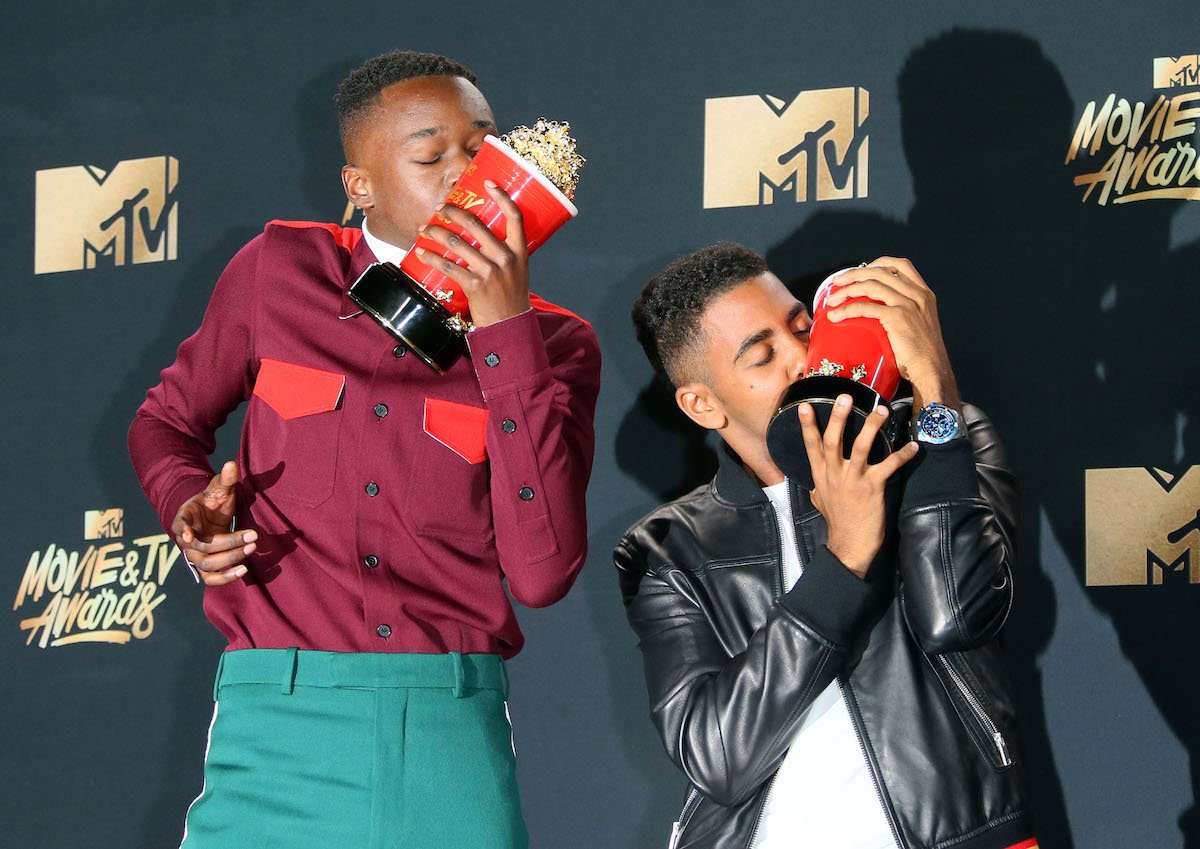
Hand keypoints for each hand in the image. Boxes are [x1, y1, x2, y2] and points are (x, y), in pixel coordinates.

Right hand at [171, 460, 255, 586]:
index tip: (189, 535)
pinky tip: (243, 571)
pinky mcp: (206, 566)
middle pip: (202, 548)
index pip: (179, 525)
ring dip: (230, 559)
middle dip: (229, 542)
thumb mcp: (219, 489)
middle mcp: (188, 539)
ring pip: (207, 564)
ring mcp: (196, 555)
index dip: (183, 530)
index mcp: (186, 517)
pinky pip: (211, 579)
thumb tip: (231, 464)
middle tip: (253, 535)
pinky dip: (225, 578)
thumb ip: (225, 479)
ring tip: (251, 548)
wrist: (209, 517)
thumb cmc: (213, 502)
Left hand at [415, 181, 529, 327]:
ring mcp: (491, 272)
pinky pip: (449, 266)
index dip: (502, 196)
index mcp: (520, 252)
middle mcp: (506, 258)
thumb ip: (505, 253)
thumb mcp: (518, 272)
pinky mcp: (475, 285)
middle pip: (477, 224)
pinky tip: (422, 253)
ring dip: (436, 232)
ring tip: (424, 229)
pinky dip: (432, 258)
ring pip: (458, 243)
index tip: (488, 183)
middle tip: (440, 207)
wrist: (510, 327)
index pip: (515, 217)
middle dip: (454, 212)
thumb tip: (480, 237)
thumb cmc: (511, 299)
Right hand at [799, 396, 918, 577]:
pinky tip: (913, 447)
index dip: (807, 425)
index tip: (805, 405)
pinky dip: (902, 455)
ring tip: (882, 410)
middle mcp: (834, 474)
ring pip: (861, 447)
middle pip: (833, 440)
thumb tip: (814, 481)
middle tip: (845, 396)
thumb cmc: (837, 522)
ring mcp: (853, 480)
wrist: (849, 545)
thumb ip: (817, 485)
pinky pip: (889, 466)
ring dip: (871, 426)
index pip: (811, 446)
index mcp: (820, 475)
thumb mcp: (818, 501)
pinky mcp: (872, 488)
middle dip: (838, 417)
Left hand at [823, 257, 960, 409]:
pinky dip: (847, 309)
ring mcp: (908, 304)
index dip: (879, 263)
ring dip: (847, 290)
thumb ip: (904, 312)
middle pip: (880, 272)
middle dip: (854, 274)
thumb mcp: (919, 325)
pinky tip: (836, 315)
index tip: (862, 269)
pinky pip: (866, 307)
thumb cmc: (921, 355)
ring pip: (871, 285)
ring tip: (832, 299)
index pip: (901, 265)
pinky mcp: (898, 317)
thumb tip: (877, 310)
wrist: (931, 370)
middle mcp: (917, 295)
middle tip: (838, 282)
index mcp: (924, 294)